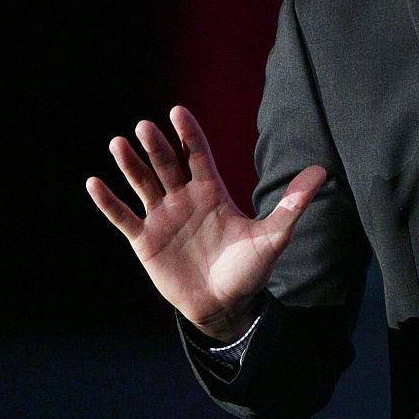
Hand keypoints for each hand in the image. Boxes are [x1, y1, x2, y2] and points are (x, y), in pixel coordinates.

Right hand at [85, 106, 325, 341]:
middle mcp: (183, 198)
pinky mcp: (145, 241)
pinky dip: (108, 201)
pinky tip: (94, 182)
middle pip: (167, 165)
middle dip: (156, 146)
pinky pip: (123, 217)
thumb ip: (293, 203)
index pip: (198, 154)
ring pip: (142, 184)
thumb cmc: (249, 269)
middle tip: (145, 126)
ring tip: (118, 143)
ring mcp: (162, 217)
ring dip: (130, 165)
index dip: (188, 134)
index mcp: (211, 192)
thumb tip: (323, 171)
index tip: (178, 111)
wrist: (225, 306)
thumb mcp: (273, 236)